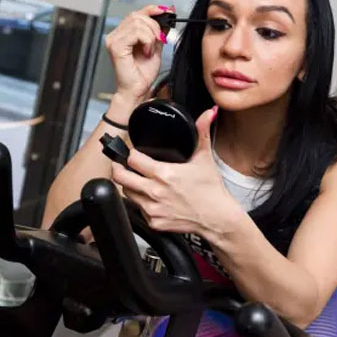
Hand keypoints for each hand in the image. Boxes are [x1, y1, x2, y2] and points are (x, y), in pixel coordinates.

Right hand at [104, 5, 172, 103]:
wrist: (138, 90)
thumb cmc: (143, 73)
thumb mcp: (156, 46)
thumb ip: (159, 30)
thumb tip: (168, 12)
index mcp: (124, 33)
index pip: (137, 12)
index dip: (153, 9)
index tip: (168, 12)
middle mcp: (116, 34)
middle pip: (137, 15)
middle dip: (154, 26)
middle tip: (159, 40)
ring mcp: (114, 39)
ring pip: (138, 22)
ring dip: (151, 36)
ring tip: (150, 50)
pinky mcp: (115, 46)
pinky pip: (136, 33)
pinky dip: (146, 41)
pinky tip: (146, 52)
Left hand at [111, 106, 242, 236]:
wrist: (217, 218)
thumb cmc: (211, 190)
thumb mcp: (205, 158)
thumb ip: (202, 132)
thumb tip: (208, 113)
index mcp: (163, 174)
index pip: (132, 159)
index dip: (131, 153)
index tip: (135, 152)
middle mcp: (154, 192)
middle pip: (120, 177)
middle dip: (119, 168)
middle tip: (123, 165)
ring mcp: (152, 209)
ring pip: (127, 193)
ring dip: (130, 185)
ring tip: (139, 180)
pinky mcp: (154, 222)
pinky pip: (138, 209)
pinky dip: (141, 202)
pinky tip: (152, 197)